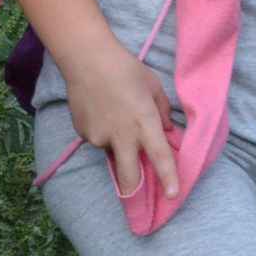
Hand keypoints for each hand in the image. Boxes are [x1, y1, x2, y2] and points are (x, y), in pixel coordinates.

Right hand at [57, 37, 179, 198]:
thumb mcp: (154, 88)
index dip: (168, 179)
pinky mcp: (83, 133)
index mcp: (145, 123)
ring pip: (112, 153)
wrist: (86, 59)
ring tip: (115, 116)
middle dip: (133, 189)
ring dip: (118, 146)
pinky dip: (103, 133)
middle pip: (128, 175)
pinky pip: (98, 141)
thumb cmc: (126, 70)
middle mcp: (122, 135)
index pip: (160, 157)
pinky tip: (101, 111)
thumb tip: (167, 133)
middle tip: (137, 195)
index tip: (172, 195)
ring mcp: (99, 136)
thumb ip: (163, 113)